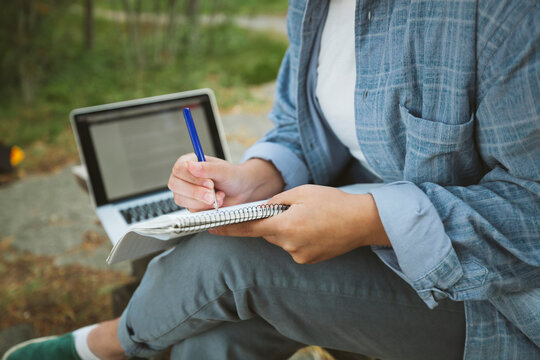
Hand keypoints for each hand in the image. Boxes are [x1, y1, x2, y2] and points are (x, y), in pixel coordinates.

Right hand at [168, 154, 283, 211]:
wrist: (241, 191)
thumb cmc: (232, 176)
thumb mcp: (223, 170)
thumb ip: (207, 168)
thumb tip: (191, 166)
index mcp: (189, 162)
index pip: (179, 169)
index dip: (192, 178)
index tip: (209, 183)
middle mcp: (184, 177)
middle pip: (176, 185)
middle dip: (196, 192)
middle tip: (212, 194)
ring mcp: (186, 192)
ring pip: (181, 199)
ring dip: (201, 201)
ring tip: (218, 196)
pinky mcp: (190, 205)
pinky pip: (190, 209)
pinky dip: (205, 208)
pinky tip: (215, 203)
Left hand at [209, 185, 389, 263]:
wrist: (363, 221)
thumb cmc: (333, 203)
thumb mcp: (302, 193)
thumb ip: (276, 202)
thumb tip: (260, 210)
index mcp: (285, 227)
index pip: (248, 228)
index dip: (228, 228)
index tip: (210, 227)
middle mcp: (289, 246)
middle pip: (267, 233)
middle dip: (272, 221)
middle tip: (291, 208)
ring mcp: (300, 256)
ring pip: (281, 240)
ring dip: (286, 229)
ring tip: (309, 218)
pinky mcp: (308, 261)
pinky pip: (293, 247)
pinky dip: (297, 237)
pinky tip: (314, 228)